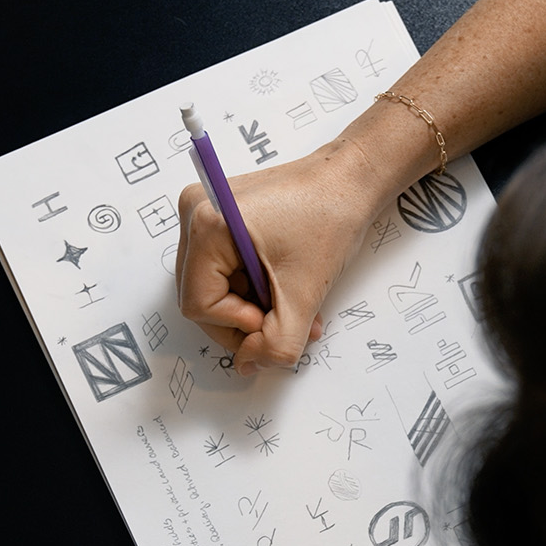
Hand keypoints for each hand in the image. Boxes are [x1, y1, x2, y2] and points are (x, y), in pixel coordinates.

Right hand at [174, 144, 379, 375]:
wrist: (350, 179)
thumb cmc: (330, 216)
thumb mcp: (304, 292)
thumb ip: (276, 343)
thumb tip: (251, 366)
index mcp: (207, 224)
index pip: (197, 305)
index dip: (235, 325)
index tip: (271, 320)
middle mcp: (195, 213)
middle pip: (200, 297)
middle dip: (245, 319)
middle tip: (286, 321)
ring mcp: (206, 213)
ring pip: (215, 287)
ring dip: (253, 308)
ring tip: (294, 307)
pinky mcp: (221, 218)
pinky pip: (225, 270)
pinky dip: (254, 288)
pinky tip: (284, 288)